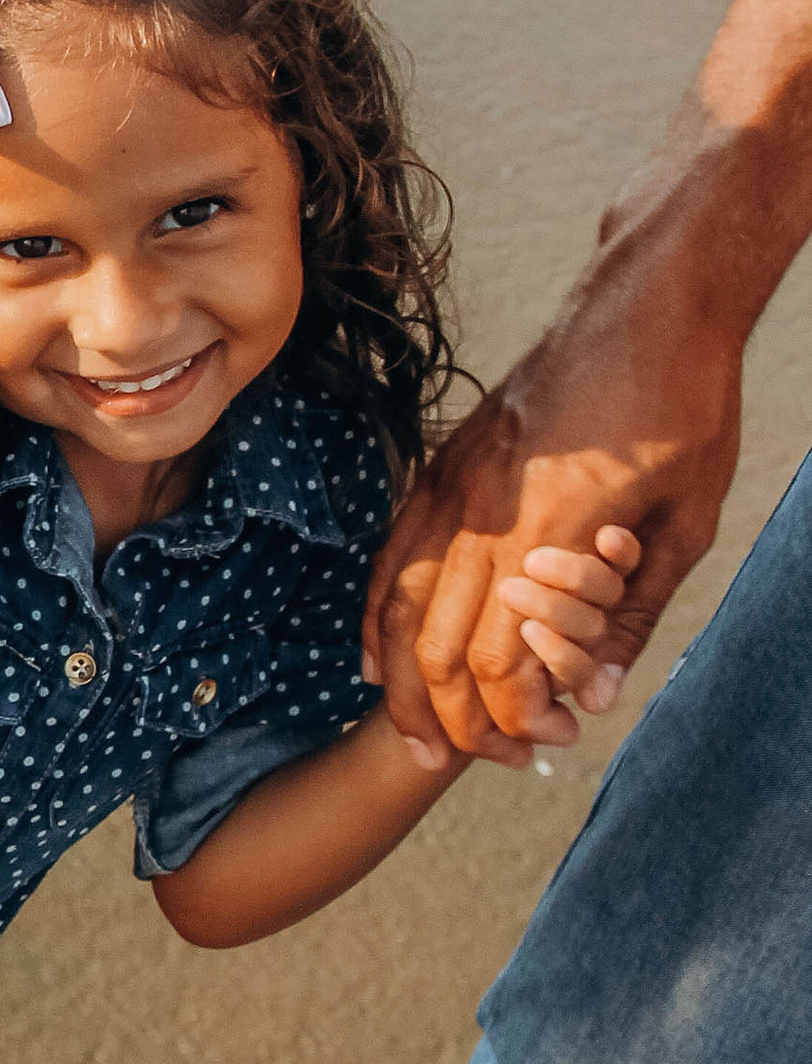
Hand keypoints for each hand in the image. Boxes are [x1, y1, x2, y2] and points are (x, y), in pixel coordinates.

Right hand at [364, 248, 743, 765]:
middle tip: (468, 762)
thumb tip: (593, 696)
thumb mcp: (686, 520)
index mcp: (553, 528)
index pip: (502, 657)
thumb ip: (633, 614)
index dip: (514, 716)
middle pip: (439, 645)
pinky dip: (378, 616)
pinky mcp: (444, 465)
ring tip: (411, 736)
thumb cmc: (682, 404)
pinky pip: (392, 554)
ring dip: (400, 682)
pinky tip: (377, 659)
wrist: (647, 301)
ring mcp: (455, 483)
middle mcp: (487, 508)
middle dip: (449, 718)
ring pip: (399, 604)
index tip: (545, 740)